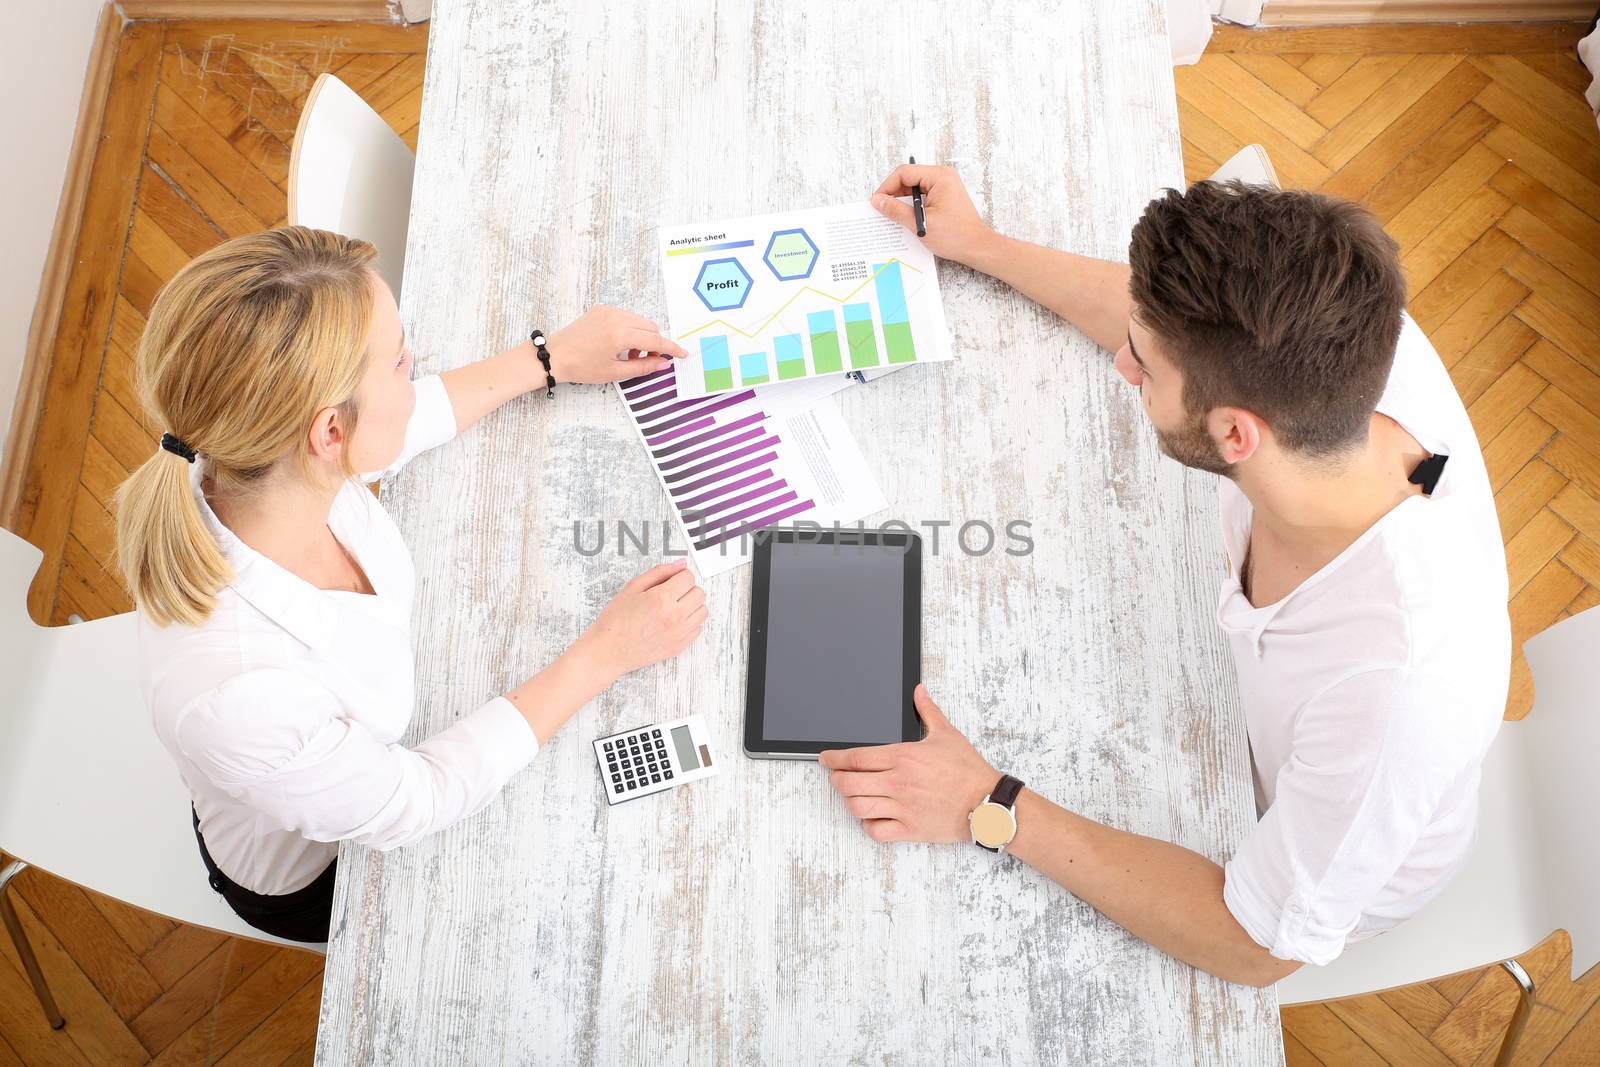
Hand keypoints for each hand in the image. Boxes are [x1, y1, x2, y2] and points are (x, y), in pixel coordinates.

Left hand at [545, 306, 689, 384]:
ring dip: (642, 336)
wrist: (555, 356)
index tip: (683, 354)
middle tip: (647, 360)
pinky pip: (626, 317)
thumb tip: (664, 364)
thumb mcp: (615, 372)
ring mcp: (608, 311)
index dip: (671, 348)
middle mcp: (616, 317)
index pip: (655, 339)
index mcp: (620, 334)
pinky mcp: (601, 309)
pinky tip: (620, 344)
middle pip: (650, 327)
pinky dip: (630, 329)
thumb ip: (643, 367)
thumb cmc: (581, 367)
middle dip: (655, 343)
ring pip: (639, 321)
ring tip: (629, 355)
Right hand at [578, 560, 706, 678]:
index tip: (671, 581)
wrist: (608, 650)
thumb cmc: (616, 619)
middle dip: (687, 589)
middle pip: (700, 593)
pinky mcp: (680, 646)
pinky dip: (689, 623)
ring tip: (673, 608)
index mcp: (662, 598)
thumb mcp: (633, 587)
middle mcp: (675, 616)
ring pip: (703, 611)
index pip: (689, 578)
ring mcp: (679, 633)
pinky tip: (672, 622)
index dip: (680, 576)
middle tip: (671, 594)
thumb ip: (660, 572)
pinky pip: (697, 628)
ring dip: (691, 606)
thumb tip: (681, 564)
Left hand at [819, 685, 1000, 843]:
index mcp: (903, 757)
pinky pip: (876, 831)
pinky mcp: (910, 828)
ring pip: (857, 807)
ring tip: (853, 796)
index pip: (855, 758)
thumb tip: (918, 691)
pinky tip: (872, 818)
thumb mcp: (947, 734)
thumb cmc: (968, 770)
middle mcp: (898, 782)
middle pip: (848, 783)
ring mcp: (902, 807)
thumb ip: (927, 711)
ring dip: (850, 801)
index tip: (826, 759)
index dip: (833, 758)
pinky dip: (868, 826)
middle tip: (836, 777)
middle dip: (835, 780)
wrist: (988, 801)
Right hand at [870, 164, 998, 268]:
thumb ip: (896, 210)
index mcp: (939, 177)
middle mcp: (943, 176)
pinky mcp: (944, 195)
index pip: (904, 173)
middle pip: (908, 178)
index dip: (887, 186)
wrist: (976, 247)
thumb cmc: (955, 236)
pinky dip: (912, 204)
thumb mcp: (920, 223)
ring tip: (893, 215)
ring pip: (914, 187)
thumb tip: (878, 201)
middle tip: (882, 209)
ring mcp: (944, 185)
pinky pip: (922, 194)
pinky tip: (906, 217)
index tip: (877, 201)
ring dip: (902, 200)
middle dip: (893, 193)